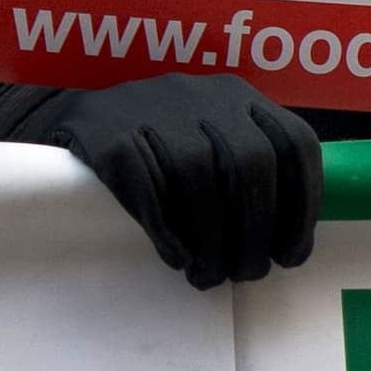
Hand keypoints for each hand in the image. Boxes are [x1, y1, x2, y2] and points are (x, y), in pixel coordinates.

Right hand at [0, 74, 320, 289]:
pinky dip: (167, 228)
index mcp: (241, 97)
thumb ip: (249, 172)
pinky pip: (144, 184)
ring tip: (209, 275)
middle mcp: (204, 95)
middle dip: (257, 229)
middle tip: (248, 273)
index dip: (303, 205)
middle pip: (251, 163)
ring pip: (198, 176)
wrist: (67, 116)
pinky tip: (176, 258)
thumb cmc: (157, 145)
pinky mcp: (106, 130)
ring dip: (212, 237)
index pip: (295, 144)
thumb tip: (286, 242)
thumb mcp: (210, 140)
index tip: (292, 254)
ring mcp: (152, 107)